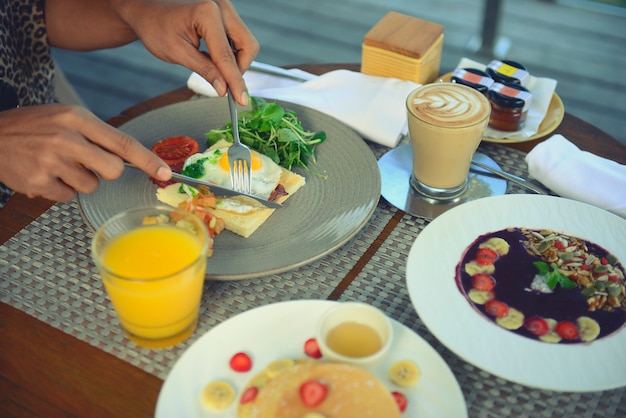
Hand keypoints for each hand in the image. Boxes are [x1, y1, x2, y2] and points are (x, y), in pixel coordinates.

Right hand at [0, 104, 170, 201]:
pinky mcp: (38, 183)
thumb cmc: (35, 127)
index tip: (165, 173)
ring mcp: (51, 162)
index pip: (123, 143)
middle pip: (113, 171)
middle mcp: (66, 138)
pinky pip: (67, 196)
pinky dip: (60, 189)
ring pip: (90, 186)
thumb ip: (98, 135)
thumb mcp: (67, 117)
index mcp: (77, 118)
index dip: (147, 160)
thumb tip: (134, 159)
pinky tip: (45, 174)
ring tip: (58, 164)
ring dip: (80, 180)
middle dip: (106, 172)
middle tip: (87, 162)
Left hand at [115, 0, 258, 105]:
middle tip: (226, 84)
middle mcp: (221, 7)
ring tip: (215, 69)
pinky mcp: (225, 14)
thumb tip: (223, 88)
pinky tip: (215, 58)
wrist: (147, 9)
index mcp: (207, 13)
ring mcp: (225, 8)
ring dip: (236, 60)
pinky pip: (238, 37)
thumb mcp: (177, 53)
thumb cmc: (155, 26)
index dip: (235, 81)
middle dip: (239, 68)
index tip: (241, 99)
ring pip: (245, 42)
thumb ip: (204, 70)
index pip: (227, 55)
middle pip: (247, 45)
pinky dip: (231, 52)